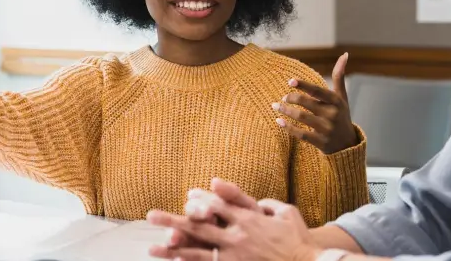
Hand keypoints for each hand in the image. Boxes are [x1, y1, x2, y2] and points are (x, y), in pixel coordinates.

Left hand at [148, 189, 318, 260]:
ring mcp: (234, 256)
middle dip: (174, 220)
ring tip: (152, 248)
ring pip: (197, 252)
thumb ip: (268, 203)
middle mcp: (237, 236)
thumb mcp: (288, 213)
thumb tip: (255, 201)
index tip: (187, 196)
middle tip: (151, 216)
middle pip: (199, 226)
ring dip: (173, 249)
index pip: (218, 204)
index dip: (201, 200)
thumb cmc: (299, 240)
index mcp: (249, 218)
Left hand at [274, 53, 357, 153]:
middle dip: (292, 98)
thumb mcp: (342, 97)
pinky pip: (301, 134)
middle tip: (283, 97)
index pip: (318, 91)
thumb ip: (340, 76)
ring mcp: (326, 129)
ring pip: (302, 118)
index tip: (290, 81)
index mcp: (336, 102)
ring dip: (286, 111)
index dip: (304, 85)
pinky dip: (288, 127)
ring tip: (276, 106)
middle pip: (307, 104)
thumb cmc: (341, 115)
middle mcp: (332, 115)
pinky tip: (278, 121)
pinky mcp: (320, 142)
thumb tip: (345, 54)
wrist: (348, 145)